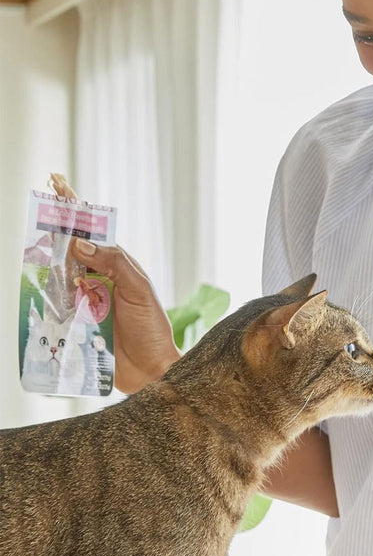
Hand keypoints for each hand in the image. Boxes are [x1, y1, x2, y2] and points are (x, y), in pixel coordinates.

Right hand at [49, 173, 179, 393]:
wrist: (151, 370)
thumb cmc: (152, 329)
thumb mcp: (140, 291)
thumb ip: (115, 264)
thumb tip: (83, 244)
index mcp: (119, 268)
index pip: (94, 235)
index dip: (77, 211)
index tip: (59, 185)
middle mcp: (101, 280)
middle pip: (72, 251)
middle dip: (56, 230)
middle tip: (43, 207)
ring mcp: (87, 301)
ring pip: (60, 274)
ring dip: (48, 260)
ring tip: (37, 242)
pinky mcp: (77, 322)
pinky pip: (56, 303)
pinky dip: (45, 293)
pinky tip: (37, 285)